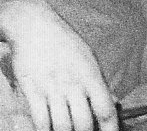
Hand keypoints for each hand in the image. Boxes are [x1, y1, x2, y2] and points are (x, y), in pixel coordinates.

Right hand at [0, 0, 118, 130]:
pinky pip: (40, 121)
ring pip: (62, 126)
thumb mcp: (88, 57)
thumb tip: (114, 102)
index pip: (105, 109)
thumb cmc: (64, 42)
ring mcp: (52, 88)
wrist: (34, 25)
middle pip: (83, 123)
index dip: (110, 128)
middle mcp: (73, 84)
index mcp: (91, 75)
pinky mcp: (32, 91)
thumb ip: (98, 82)